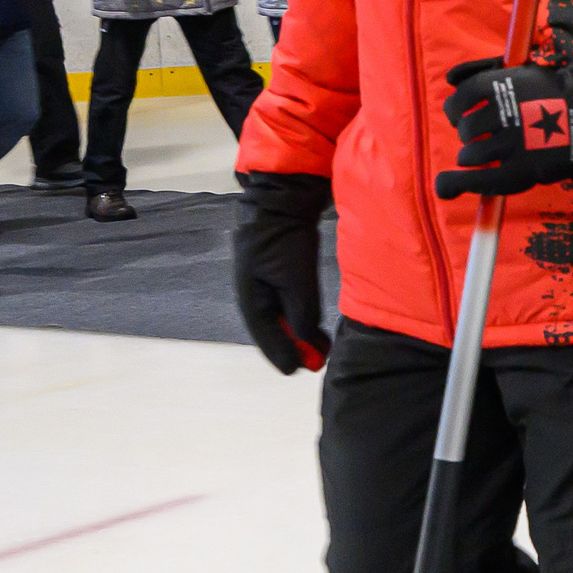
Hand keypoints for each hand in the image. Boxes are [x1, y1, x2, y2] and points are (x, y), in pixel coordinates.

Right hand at [233, 173, 332, 372]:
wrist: (282, 200)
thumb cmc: (283, 239)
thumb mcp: (293, 278)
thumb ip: (300, 311)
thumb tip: (305, 341)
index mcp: (250, 297)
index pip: (264, 334)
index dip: (280, 354)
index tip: (296, 372)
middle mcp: (255, 293)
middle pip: (274, 328)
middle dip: (293, 346)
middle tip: (316, 363)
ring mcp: (267, 281)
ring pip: (283, 316)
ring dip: (300, 333)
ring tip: (321, 348)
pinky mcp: (282, 270)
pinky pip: (290, 302)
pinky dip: (302, 316)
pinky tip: (316, 324)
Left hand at [436, 58, 572, 198]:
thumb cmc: (552, 93)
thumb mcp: (521, 71)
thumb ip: (482, 71)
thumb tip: (449, 80)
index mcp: (498, 85)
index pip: (459, 99)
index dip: (458, 109)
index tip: (464, 114)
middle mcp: (500, 113)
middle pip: (466, 128)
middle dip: (471, 133)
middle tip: (487, 134)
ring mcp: (508, 143)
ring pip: (470, 153)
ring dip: (472, 155)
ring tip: (488, 154)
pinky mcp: (517, 170)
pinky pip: (477, 179)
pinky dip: (456, 184)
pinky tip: (446, 187)